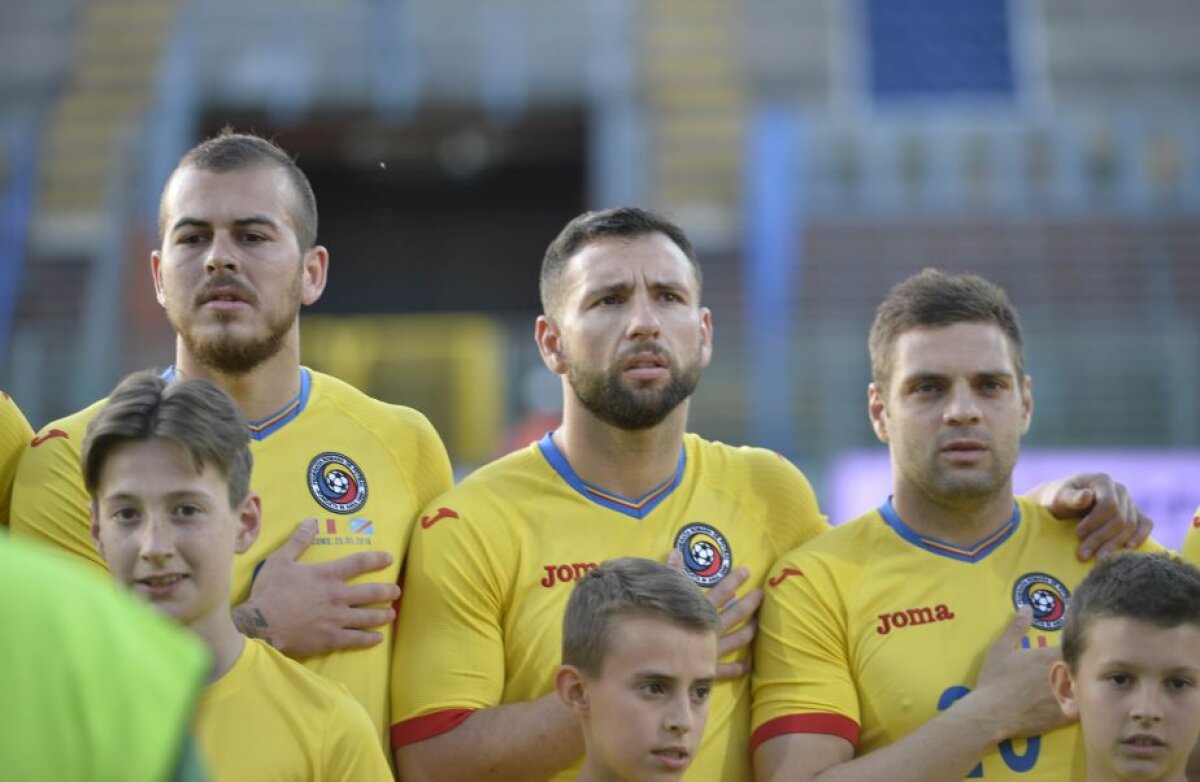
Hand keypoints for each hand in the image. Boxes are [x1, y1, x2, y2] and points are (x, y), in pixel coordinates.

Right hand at [233, 518, 400, 656]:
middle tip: (397, 592)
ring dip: (383, 615)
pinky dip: (370, 638)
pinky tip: (378, 638)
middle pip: (371, 592)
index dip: (376, 560)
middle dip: (387, 591)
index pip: (359, 563)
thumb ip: (299, 540)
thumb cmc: (270, 591)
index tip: (389, 559)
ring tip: (392, 614)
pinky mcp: (331, 639)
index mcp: (327, 575)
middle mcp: (338, 596)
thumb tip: (312, 520)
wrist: (260, 624)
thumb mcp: (280, 560)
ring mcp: (337, 619)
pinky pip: (356, 639)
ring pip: (368, 617)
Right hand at [667, 550, 762, 679]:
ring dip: (749, 631)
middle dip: (750, 603)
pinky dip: (737, 668)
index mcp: (701, 611)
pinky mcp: (707, 670)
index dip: (734, 580)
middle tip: (761, 594)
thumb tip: (676, 552)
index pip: (723, 592)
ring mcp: (712, 651)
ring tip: (758, 624)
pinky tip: (746, 666)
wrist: (652, 660)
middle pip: (736, 614)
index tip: (747, 571)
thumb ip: (671, 573)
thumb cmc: (655, 624)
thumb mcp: (661, 594)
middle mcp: (711, 630)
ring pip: (737, 639)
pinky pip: (726, 670)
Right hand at [973, 607, 1071, 739]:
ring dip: (1084, 686)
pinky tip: (1076, 705)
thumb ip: (1016, 627)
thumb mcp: (1000, 649)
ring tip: (1079, 689)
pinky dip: (1083, 705)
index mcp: (1048, 655)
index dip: (1074, 649)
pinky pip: (1084, 708)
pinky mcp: (1067, 715)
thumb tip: (1027, 607)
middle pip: (1083, 666)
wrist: (991, 713)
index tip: (1069, 652)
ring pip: (1086, 687)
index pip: (1074, 647)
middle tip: (1073, 671)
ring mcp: (1067, 695)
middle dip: (1081, 666)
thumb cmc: (994, 679)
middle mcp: (1063, 674)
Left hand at [1037, 473, 1152, 558]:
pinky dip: (1139, 537)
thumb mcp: (1058, 497)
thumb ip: (1071, 497)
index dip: (1095, 522)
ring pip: (1130, 526)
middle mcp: (1120, 490)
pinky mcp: (1134, 514)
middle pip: (1120, 518)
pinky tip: (1128, 550)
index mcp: (1102, 481)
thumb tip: (1087, 496)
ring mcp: (1129, 502)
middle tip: (1082, 555)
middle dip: (1101, 539)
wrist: (1062, 504)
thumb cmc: (1057, 499)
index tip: (1077, 534)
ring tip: (1097, 560)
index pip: (1109, 505)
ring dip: (1114, 545)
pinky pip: (1144, 525)